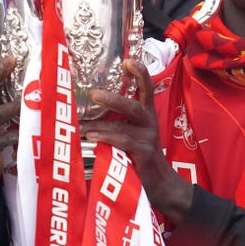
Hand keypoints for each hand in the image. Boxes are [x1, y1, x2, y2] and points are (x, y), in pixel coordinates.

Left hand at [85, 59, 193, 225]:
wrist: (161, 185)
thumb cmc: (140, 157)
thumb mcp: (132, 134)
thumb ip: (117, 121)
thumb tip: (84, 111)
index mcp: (147, 114)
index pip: (147, 88)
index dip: (140, 73)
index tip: (129, 60)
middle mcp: (149, 123)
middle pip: (135, 105)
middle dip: (115, 98)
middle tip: (94, 93)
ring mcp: (148, 139)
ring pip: (126, 126)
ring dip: (103, 123)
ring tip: (83, 124)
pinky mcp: (144, 155)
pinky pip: (124, 143)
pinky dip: (106, 139)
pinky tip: (91, 138)